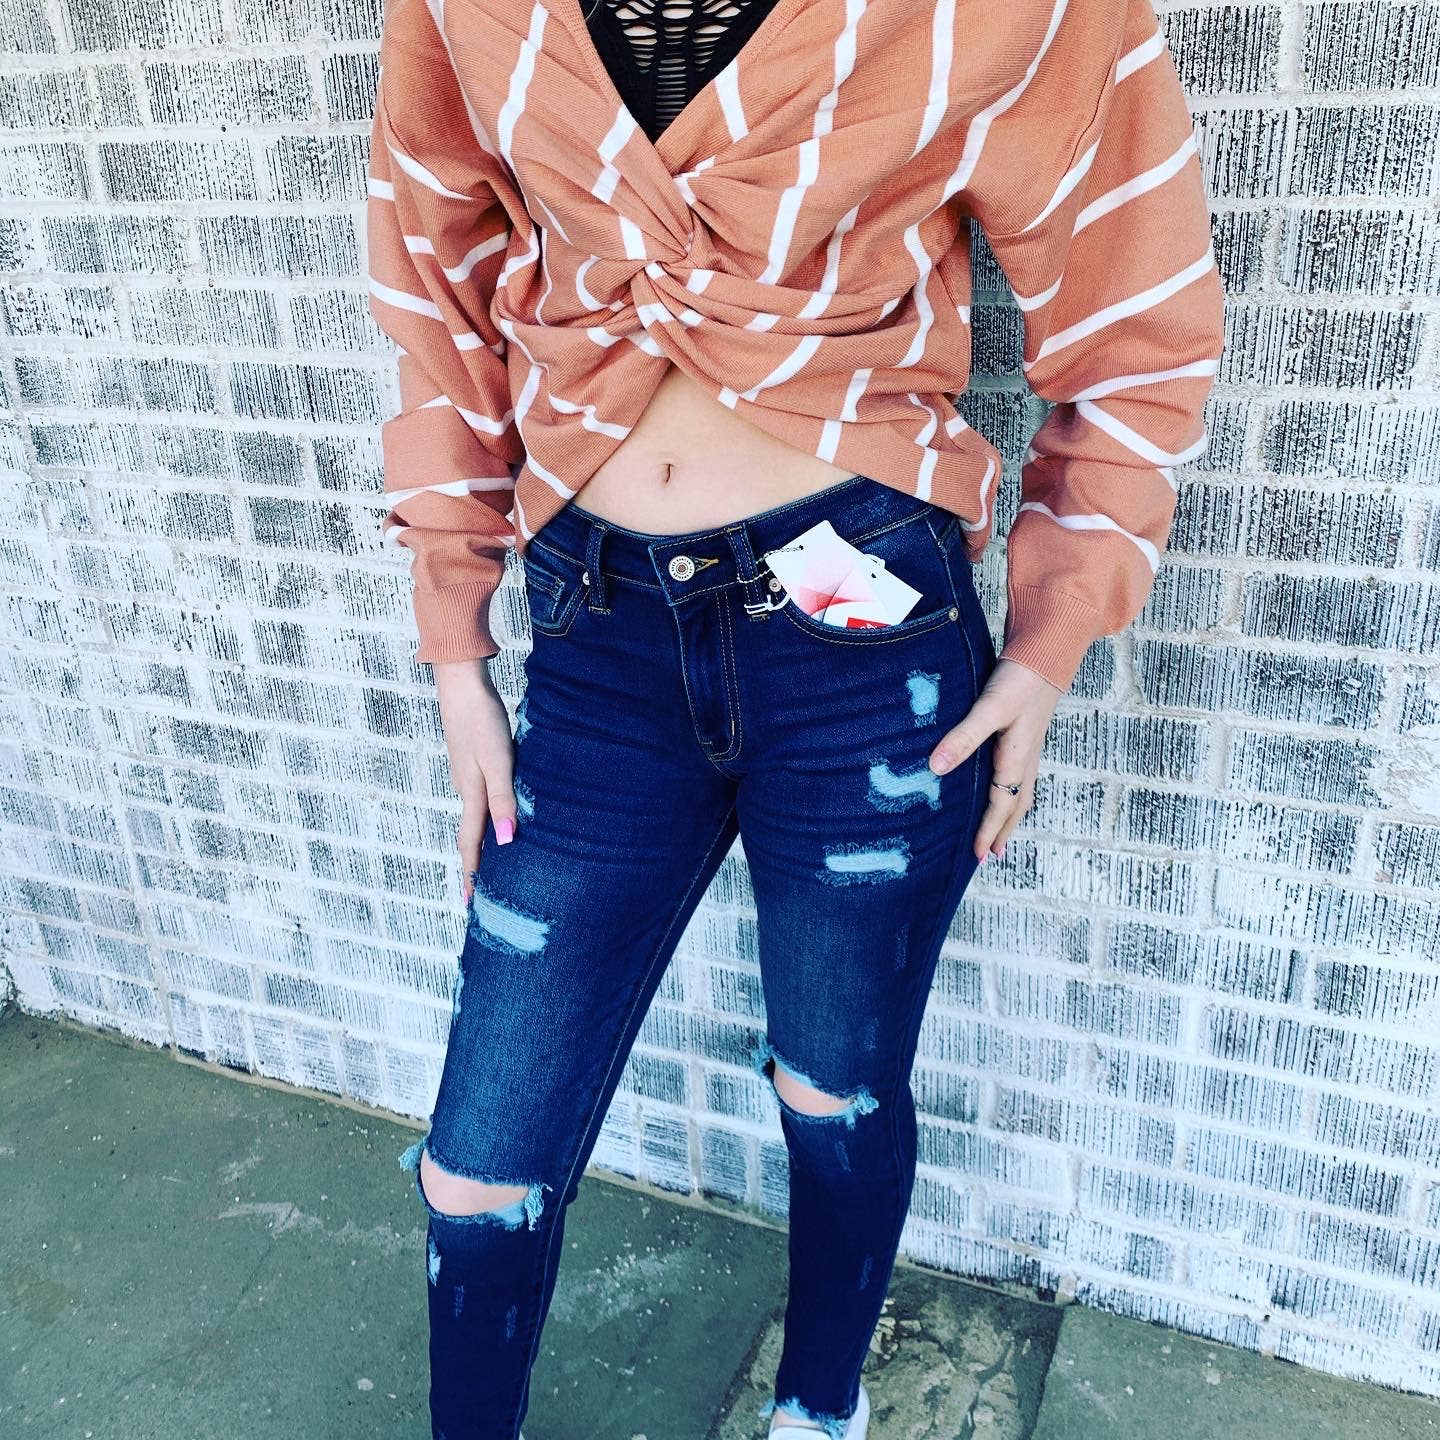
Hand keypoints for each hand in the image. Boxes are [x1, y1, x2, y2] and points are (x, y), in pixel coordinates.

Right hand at [432, 657, 518, 904]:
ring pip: (475, 817)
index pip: (471, 843)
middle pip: (470, 834)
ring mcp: (468, 776)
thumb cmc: (482, 722)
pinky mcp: (473, 762)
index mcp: (472, 794)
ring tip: (489, 862)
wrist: (462, 686)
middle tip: (478, 892)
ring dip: (480, 842)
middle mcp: (467, 789)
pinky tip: (497, 815)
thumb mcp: (499, 762)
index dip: (473, 873)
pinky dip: (486, 816)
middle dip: (474, 865)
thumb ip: (504, 800)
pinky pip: (480, 799)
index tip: (471, 902)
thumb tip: (506, 840)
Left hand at [926, 658, 1064, 864]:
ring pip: (1021, 791)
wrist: (1047, 654)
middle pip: (1016, 805)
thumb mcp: (990, 708)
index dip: (988, 830)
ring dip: (1009, 815)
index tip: (978, 855)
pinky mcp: (1025, 737)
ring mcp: (1029, 749)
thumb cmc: (1021, 680)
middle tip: (990, 856)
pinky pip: (1020, 776)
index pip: (1001, 804)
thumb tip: (936, 767)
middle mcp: (1026, 759)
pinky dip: (1012, 793)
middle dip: (1002, 831)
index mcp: (1017, 758)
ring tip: (998, 834)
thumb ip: (964, 736)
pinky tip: (1002, 789)